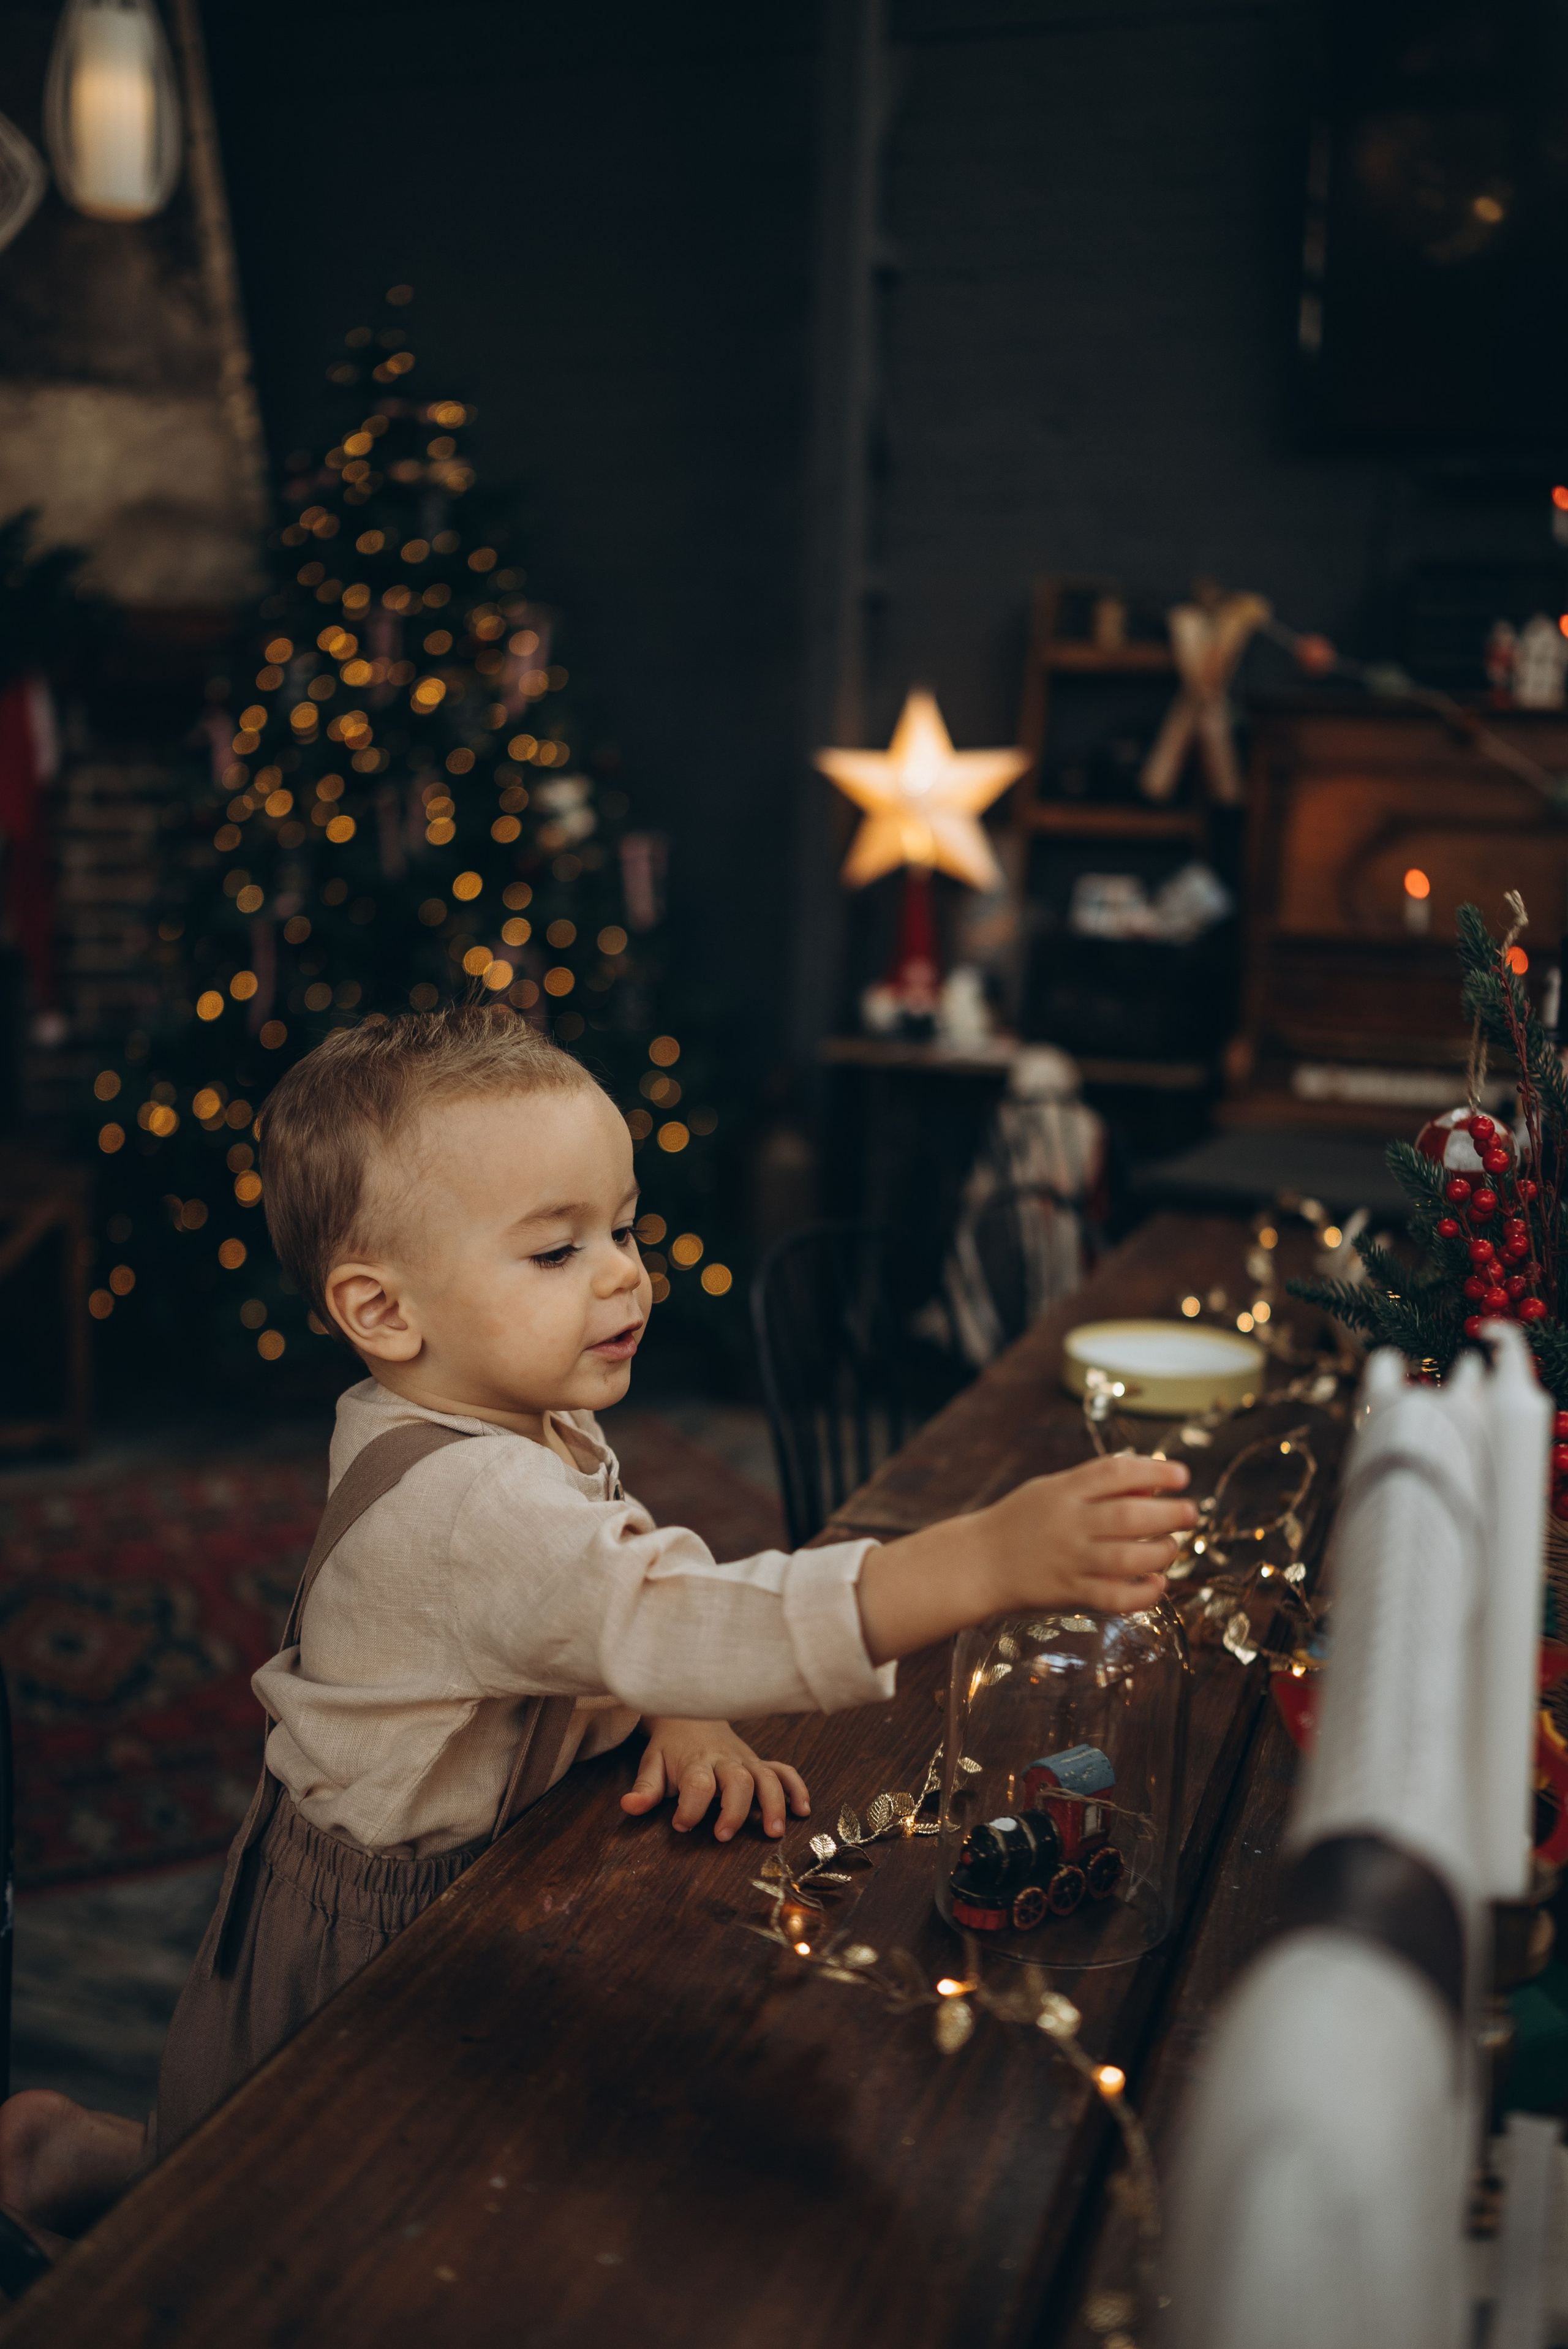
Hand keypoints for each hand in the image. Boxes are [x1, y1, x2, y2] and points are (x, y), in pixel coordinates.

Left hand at [621, 1718, 810, 1840]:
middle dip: (734, 1809)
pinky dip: (796, 1787)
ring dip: (774, 1803)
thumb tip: (629, 1807)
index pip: (697, 1783)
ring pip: (766, 1777)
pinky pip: (783, 1770)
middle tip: (725, 1836)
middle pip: (737, 1781)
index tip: (680, 1825)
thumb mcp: (652, 1765)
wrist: (691, 1714)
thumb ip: (646, 1789)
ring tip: (774, 1831)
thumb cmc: (671, 1747)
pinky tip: (803, 1810)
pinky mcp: (759, 1762)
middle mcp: (724, 1761)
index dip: (691, 1807)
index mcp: (695, 1762)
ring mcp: (745, 1761)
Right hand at [856, 1451, 1193, 1665]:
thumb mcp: (1053, 1489)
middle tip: (1190, 1513)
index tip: (1181, 1475)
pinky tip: (1156, 1583)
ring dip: (1160, 1553)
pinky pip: (1115, 1597)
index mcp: (1063, 1490)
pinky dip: (1143, 1593)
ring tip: (1171, 1547)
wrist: (979, 1562)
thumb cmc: (1022, 1520)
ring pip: (1127, 1559)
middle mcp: (1068, 1524)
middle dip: (1168, 1514)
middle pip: (1128, 1517)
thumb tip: (1153, 1485)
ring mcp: (1069, 1561)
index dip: (1153, 1471)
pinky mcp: (1070, 1594)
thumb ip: (1097, 1486)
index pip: (1115, 1472)